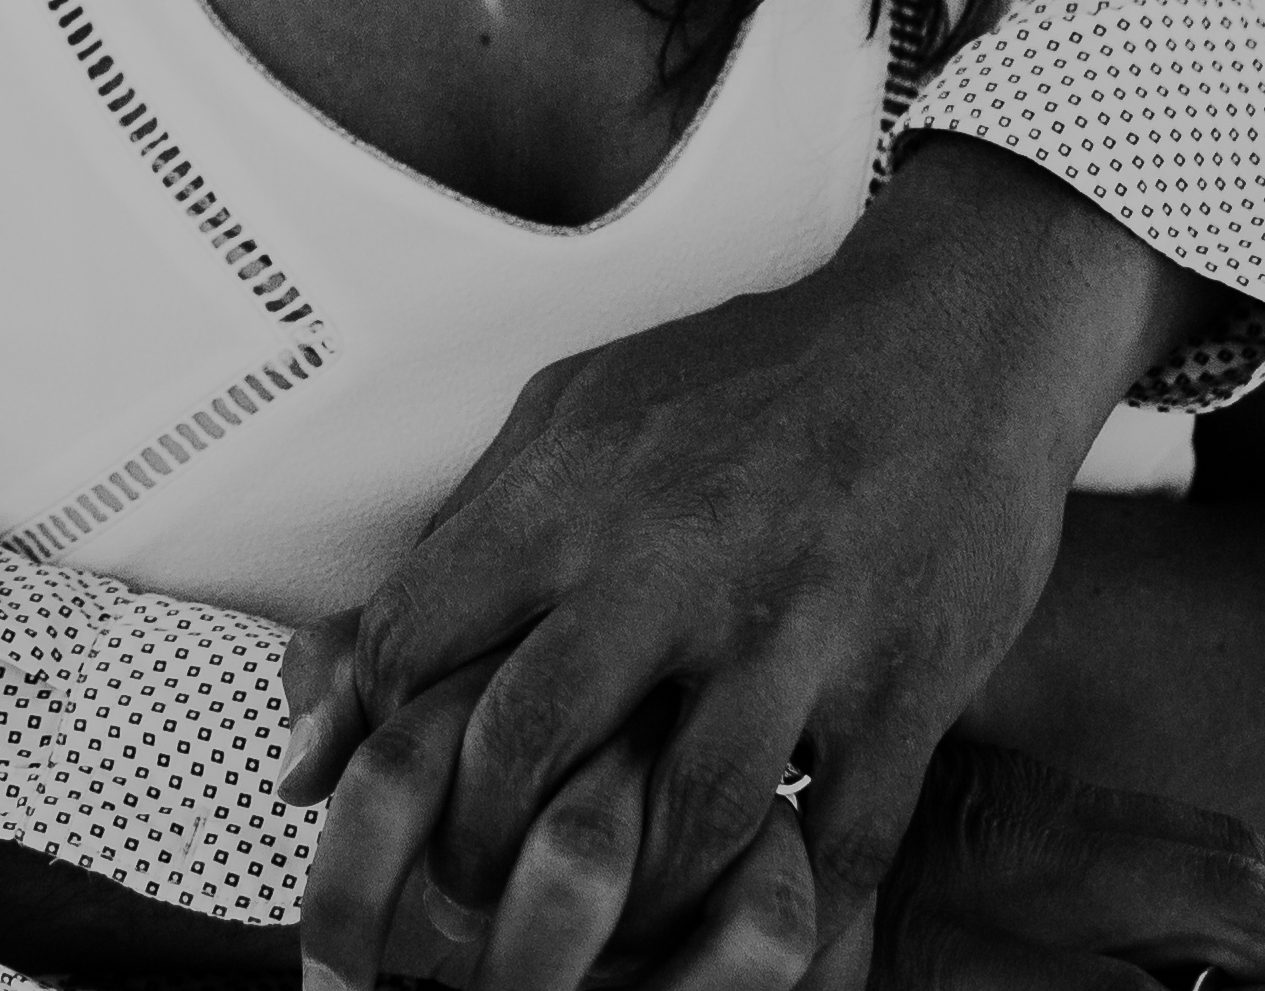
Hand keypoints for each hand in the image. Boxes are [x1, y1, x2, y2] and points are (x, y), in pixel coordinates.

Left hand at [280, 143, 1194, 990]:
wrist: (949, 334)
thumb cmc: (747, 384)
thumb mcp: (573, 420)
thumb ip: (453, 553)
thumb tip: (315, 728)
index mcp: (572, 495)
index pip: (419, 652)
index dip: (383, 760)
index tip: (393, 820)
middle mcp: (671, 559)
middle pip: (526, 748)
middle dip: (482, 862)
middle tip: (478, 920)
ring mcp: (795, 625)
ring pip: (684, 822)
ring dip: (634, 911)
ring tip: (606, 942)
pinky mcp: (905, 681)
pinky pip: (841, 845)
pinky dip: (792, 925)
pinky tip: (747, 947)